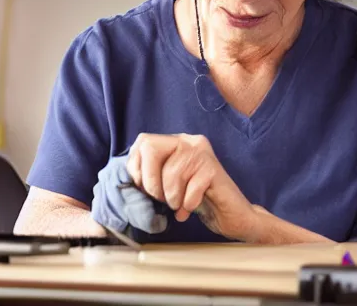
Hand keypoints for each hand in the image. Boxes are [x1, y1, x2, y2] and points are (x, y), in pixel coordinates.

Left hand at [126, 133, 257, 240]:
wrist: (233, 215)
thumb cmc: (196, 200)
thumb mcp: (168, 184)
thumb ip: (150, 174)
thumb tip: (124, 175)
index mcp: (177, 142)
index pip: (143, 141)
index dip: (137, 169)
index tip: (145, 188)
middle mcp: (189, 141)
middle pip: (151, 147)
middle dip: (151, 181)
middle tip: (162, 198)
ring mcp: (202, 153)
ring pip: (169, 174)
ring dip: (172, 199)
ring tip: (181, 204)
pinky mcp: (213, 170)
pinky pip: (187, 191)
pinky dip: (188, 205)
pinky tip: (193, 207)